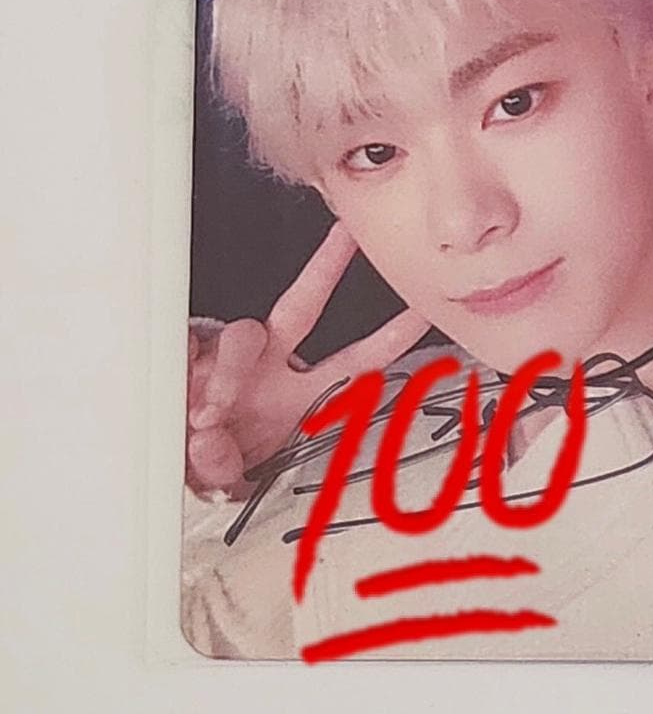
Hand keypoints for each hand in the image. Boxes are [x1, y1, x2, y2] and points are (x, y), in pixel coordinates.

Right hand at [186, 222, 430, 498]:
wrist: (167, 461)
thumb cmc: (212, 465)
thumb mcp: (229, 478)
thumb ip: (223, 468)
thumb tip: (207, 445)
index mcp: (299, 397)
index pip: (356, 361)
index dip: (393, 337)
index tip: (425, 311)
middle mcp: (269, 368)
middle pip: (303, 307)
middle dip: (326, 268)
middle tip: (346, 235)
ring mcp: (228, 357)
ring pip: (242, 336)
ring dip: (229, 375)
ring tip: (208, 417)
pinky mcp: (187, 351)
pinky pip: (189, 350)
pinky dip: (186, 376)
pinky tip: (179, 404)